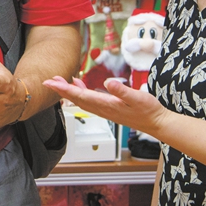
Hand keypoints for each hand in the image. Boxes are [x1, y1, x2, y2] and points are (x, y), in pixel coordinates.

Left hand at [42, 76, 170, 137]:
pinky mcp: (109, 109)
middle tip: (48, 81)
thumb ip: (123, 90)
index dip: (64, 89)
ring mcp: (105, 110)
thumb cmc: (149, 110)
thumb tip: (108, 83)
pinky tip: (79, 85)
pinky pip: (90, 100)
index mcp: (107, 105)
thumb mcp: (138, 97)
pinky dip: (81, 92)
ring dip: (69, 91)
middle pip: (77, 99)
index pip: (80, 96)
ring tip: (58, 81)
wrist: (157, 123)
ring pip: (82, 100)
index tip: (50, 83)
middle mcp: (103, 109)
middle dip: (61, 90)